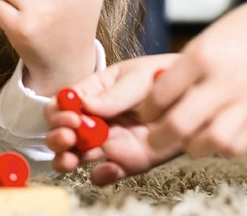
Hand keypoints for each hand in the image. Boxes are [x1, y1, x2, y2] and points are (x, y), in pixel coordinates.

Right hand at [45, 54, 182, 184]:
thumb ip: (113, 94)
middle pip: (61, 130)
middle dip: (57, 136)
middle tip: (69, 136)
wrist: (197, 97)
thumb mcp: (138, 77)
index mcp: (92, 93)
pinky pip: (105, 174)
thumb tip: (84, 104)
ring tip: (73, 158)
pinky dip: (101, 176)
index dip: (58, 111)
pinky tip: (108, 168)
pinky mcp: (126, 162)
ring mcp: (108, 141)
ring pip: (74, 154)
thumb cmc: (165, 77)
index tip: (70, 116)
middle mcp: (94, 118)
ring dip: (66, 159)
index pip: (62, 102)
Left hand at [139, 4, 246, 157]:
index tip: (143, 115)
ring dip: (195, 146)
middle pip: (181, 123)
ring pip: (213, 141)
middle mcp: (225, 80)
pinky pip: (238, 145)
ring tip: (187, 141)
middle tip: (154, 139)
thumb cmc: (236, 36)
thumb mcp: (202, 42)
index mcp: (202, 57)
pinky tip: (215, 138)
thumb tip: (153, 100)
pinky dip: (223, 147)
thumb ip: (180, 71)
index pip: (161, 95)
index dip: (147, 111)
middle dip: (160, 137)